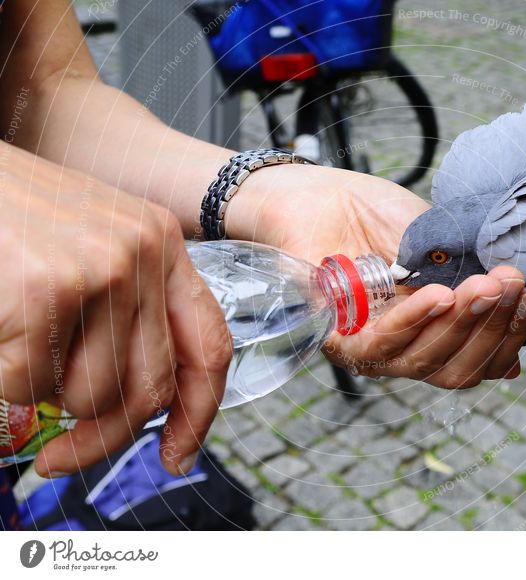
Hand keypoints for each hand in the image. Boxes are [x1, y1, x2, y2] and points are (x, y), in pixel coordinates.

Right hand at [0, 144, 231, 476]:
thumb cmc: (17, 215)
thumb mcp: (96, 244)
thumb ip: (128, 309)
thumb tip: (144, 401)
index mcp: (165, 247)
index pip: (210, 346)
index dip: (199, 413)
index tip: (178, 455)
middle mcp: (144, 255)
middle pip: (151, 387)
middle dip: (107, 437)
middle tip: (63, 457)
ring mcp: (101, 270)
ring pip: (92, 396)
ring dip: (50, 402)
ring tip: (24, 358)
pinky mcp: (47, 290)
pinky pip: (31, 384)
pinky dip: (7, 382)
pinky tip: (1, 338)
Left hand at [225, 165, 525, 387]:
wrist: (322, 193)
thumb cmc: (378, 217)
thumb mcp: (442, 247)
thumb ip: (475, 283)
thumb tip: (522, 326)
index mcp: (433, 334)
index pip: (478, 362)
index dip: (508, 337)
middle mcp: (405, 350)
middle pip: (456, 370)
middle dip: (491, 328)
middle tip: (511, 283)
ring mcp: (371, 348)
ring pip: (425, 362)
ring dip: (461, 323)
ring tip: (484, 285)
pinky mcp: (336, 337)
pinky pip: (381, 344)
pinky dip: (414, 320)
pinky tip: (438, 295)